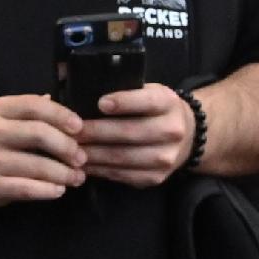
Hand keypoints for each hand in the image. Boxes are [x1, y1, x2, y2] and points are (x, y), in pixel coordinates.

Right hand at [0, 95, 85, 206]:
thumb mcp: (2, 117)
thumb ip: (29, 109)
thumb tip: (58, 101)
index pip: (35, 106)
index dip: (62, 115)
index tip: (80, 128)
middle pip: (39, 133)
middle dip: (67, 146)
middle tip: (82, 157)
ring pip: (37, 165)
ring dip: (64, 173)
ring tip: (77, 177)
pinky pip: (27, 188)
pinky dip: (48, 190)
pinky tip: (59, 190)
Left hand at [76, 82, 196, 189]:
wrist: (187, 136)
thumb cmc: (155, 110)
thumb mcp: (148, 91)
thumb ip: (123, 88)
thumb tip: (77, 80)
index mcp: (168, 103)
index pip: (147, 102)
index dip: (124, 102)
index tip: (101, 103)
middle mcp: (171, 130)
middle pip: (130, 132)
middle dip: (96, 132)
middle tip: (72, 131)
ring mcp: (166, 157)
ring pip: (122, 157)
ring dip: (93, 154)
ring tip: (71, 149)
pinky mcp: (156, 177)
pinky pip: (123, 175)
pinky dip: (100, 170)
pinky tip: (84, 164)